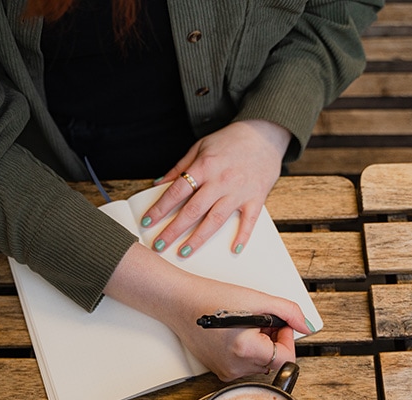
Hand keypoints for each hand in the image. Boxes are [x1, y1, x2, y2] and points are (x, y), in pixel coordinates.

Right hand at [104, 244, 311, 381]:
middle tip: (260, 319)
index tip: (277, 323)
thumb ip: (288, 312)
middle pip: (274, 361)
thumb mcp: (257, 299)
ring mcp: (226, 372)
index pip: (287, 359)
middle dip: (273, 340)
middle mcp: (236, 367)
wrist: (179, 302)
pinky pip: (245, 365)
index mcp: (246, 351)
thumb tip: (305, 326)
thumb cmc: (211, 298)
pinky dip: (247, 351)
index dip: (287, 339)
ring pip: (260, 364)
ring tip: (244, 325)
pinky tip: (234, 334)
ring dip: (261, 346)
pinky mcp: (219, 371)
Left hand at [142, 120, 290, 257]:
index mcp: (204, 166)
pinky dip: (242, 236)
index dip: (160, 208)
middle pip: (193, 210)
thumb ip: (180, 167)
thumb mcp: (200, 147)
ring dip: (198, 239)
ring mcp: (239, 191)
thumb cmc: (230, 141)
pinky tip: (234, 250)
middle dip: (173, 230)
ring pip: (215, 220)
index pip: (177, 191)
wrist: (264, 134)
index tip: (147, 222)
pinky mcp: (256, 198)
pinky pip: (249, 221)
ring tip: (183, 252)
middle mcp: (220, 181)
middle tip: (159, 245)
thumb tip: (158, 183)